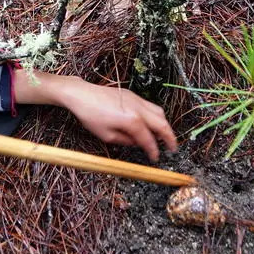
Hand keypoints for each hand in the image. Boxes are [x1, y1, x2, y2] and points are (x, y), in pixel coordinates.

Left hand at [59, 78, 177, 161]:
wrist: (81, 94)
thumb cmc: (90, 115)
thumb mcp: (107, 136)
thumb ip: (126, 141)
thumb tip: (137, 143)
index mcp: (132, 121)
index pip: (148, 139)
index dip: (154, 151)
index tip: (156, 158)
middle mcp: (138, 108)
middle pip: (162, 124)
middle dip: (169, 137)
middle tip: (173, 148)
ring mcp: (136, 100)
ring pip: (159, 112)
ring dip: (164, 125)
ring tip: (164, 136)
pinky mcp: (132, 95)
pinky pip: (150, 106)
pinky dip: (156, 116)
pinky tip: (151, 124)